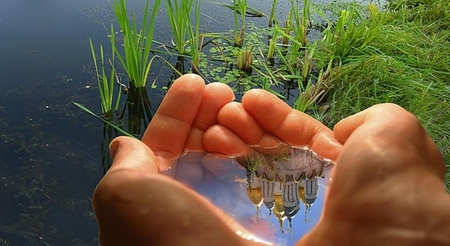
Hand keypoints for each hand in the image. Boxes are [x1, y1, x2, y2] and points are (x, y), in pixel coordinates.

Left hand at [93, 74, 264, 245]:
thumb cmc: (168, 234)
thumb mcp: (124, 196)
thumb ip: (124, 165)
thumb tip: (124, 145)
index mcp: (156, 194)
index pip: (165, 142)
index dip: (176, 110)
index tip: (195, 82)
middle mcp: (191, 198)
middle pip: (201, 141)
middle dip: (209, 111)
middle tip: (223, 93)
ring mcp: (227, 203)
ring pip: (231, 149)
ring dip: (234, 122)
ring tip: (239, 112)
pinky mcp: (260, 211)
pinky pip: (260, 165)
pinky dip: (261, 143)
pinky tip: (261, 130)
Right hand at [203, 90, 448, 245]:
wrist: (373, 240)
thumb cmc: (386, 185)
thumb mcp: (391, 131)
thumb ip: (368, 120)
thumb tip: (340, 135)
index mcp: (333, 166)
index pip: (293, 134)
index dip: (272, 115)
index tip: (250, 99)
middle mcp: (303, 187)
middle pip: (264, 148)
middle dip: (244, 123)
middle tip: (230, 113)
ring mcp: (277, 208)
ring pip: (244, 165)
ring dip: (227, 135)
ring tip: (221, 123)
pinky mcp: (256, 224)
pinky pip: (229, 188)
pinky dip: (223, 162)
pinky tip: (212, 140)